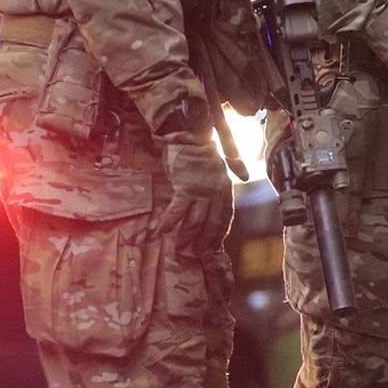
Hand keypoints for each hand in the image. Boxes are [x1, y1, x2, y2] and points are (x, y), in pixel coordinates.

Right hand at [156, 135, 234, 256]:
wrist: (191, 132)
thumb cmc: (200, 151)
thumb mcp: (215, 169)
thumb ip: (216, 187)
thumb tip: (213, 202)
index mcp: (225, 188)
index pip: (225, 217)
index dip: (219, 234)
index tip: (214, 247)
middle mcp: (216, 192)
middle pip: (212, 223)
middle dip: (204, 241)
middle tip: (196, 255)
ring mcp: (201, 190)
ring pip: (195, 221)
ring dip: (186, 237)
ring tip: (179, 249)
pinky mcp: (185, 186)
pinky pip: (177, 210)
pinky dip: (169, 223)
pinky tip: (161, 232)